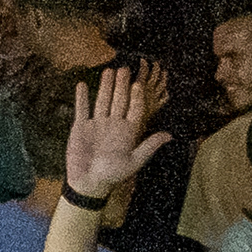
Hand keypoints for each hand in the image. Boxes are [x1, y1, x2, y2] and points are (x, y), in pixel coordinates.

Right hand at [63, 61, 172, 203]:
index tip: (139, 84)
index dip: (137, 97)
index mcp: (128, 131)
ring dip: (105, 86)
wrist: (88, 182)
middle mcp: (113, 124)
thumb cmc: (112, 175)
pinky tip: (83, 84)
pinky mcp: (81, 127)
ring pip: (102, 100)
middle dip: (122, 85)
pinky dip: (81, 97)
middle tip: (125, 69)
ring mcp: (97, 124)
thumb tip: (170, 135)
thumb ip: (149, 146)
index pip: (135, 109)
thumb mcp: (134, 161)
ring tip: (108, 71)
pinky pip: (82, 109)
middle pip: (119, 100)